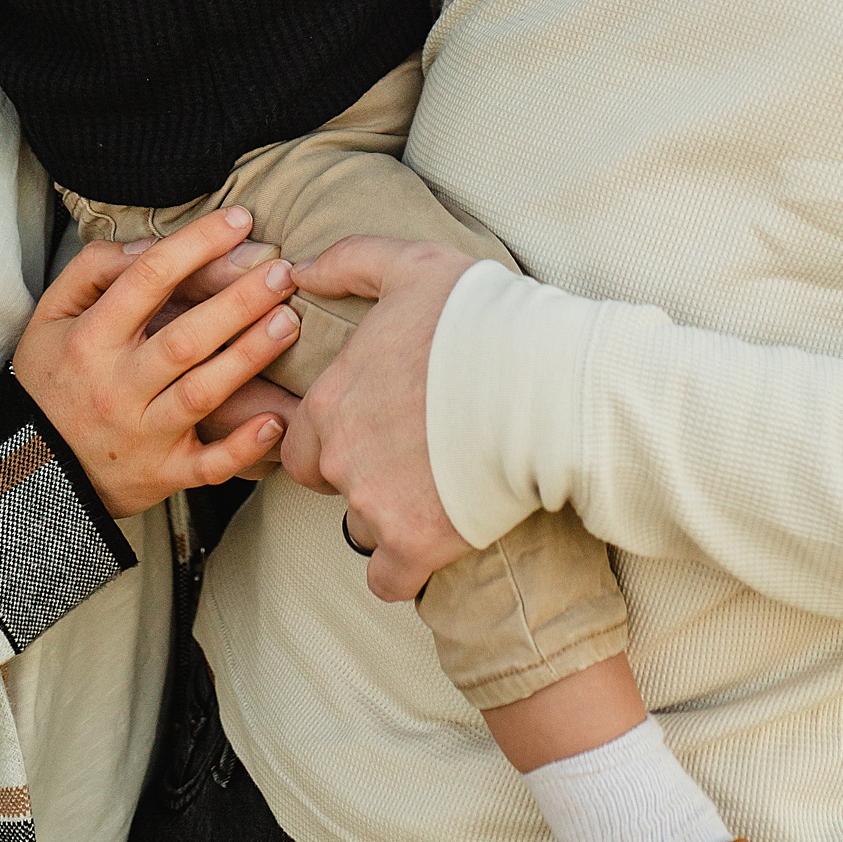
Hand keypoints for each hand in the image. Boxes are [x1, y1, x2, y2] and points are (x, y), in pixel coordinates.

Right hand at [12, 207, 300, 514]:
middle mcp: (117, 386)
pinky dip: (244, 447)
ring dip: (250, 357)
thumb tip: (150, 246)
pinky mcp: (163, 475)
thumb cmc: (51, 379)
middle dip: (239, 302)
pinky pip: (209, 465)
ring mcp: (142, 434)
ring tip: (288, 322)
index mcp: (92, 339)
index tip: (240, 220)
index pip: (148, 279)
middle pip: (186, 338)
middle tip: (284, 272)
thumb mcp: (50, 315)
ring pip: (203, 393)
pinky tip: (276, 419)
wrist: (33, 470)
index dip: (198, 244)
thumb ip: (93, 270)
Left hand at [282, 236, 475, 601]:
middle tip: (408, 460)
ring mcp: (373, 504)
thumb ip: (348, 261)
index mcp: (330, 399)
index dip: (334, 439)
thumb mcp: (411, 266)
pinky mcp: (414, 545)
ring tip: (439, 489)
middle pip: (329, 486)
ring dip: (392, 517)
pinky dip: (404, 570)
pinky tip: (431, 547)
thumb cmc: (480, 318)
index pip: (301, 441)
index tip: (377, 429)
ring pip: (363, 528)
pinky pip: (388, 580)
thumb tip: (299, 270)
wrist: (543, 383)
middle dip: (359, 478)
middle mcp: (339, 456)